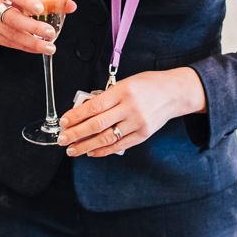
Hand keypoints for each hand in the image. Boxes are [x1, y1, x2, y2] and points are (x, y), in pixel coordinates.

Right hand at [0, 0, 75, 55]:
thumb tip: (71, 6)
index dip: (25, 1)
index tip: (40, 9)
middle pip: (11, 18)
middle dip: (32, 28)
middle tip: (50, 34)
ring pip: (9, 34)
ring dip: (31, 43)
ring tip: (48, 47)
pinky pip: (5, 42)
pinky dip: (23, 46)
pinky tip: (35, 48)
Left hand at [58, 68, 205, 157]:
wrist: (174, 93)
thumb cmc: (147, 85)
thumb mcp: (125, 83)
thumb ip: (106, 97)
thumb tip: (83, 110)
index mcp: (123, 91)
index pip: (94, 106)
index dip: (76, 115)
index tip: (64, 121)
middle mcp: (130, 108)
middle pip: (97, 124)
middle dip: (76, 133)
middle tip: (62, 139)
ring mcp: (137, 123)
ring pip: (106, 138)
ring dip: (86, 146)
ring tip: (72, 150)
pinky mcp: (143, 135)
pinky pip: (119, 146)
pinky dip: (103, 151)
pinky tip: (91, 152)